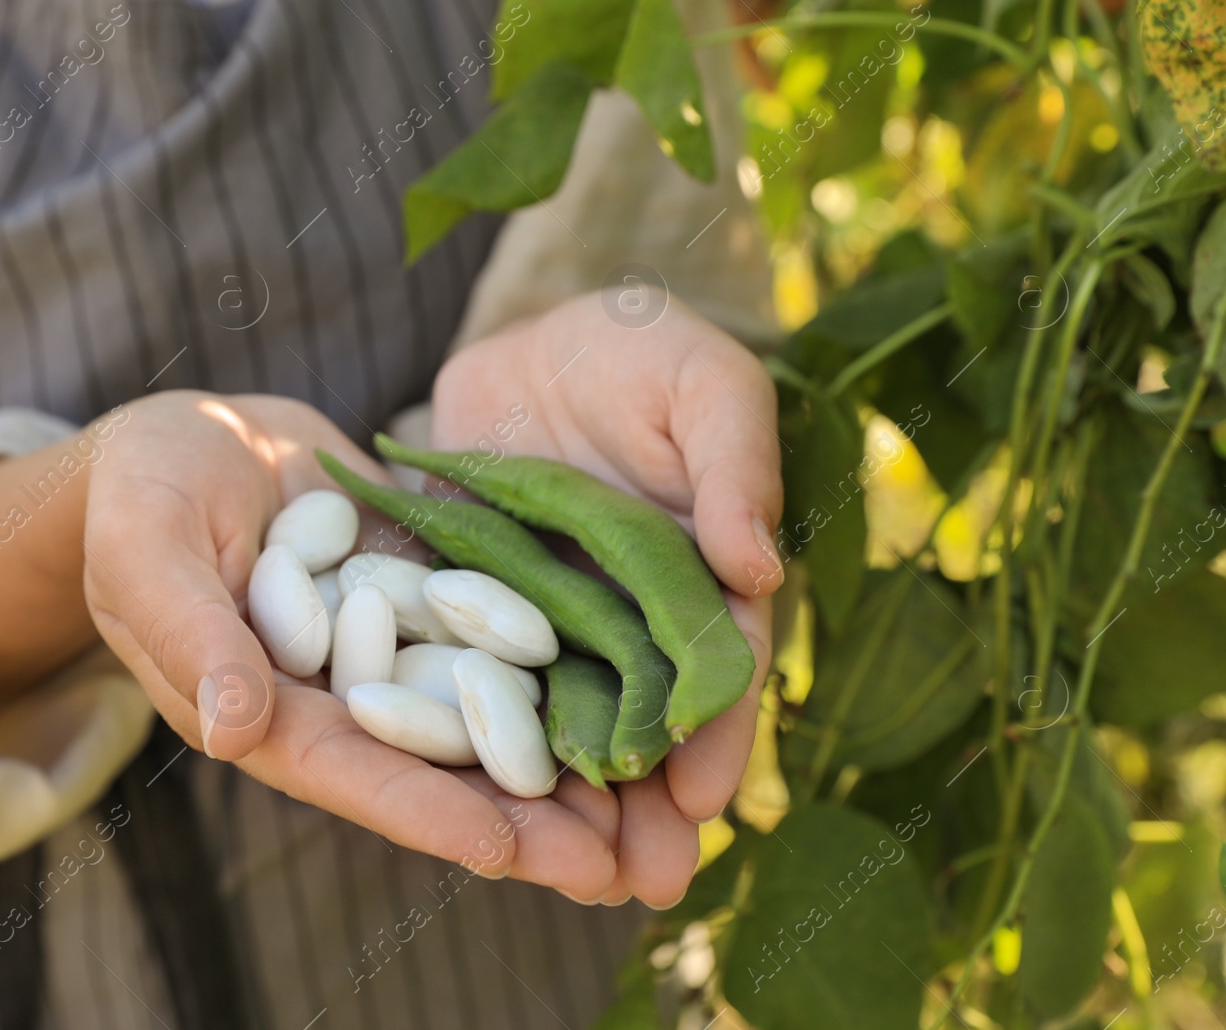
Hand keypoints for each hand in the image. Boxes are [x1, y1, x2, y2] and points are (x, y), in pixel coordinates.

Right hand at [0, 391, 629, 899]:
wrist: (192, 434)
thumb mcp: (150, 550)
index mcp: (269, 710)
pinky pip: (499, 634)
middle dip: (524, 821)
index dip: (428, 814)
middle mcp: (343, 696)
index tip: (506, 852)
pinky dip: (558, 668)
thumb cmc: (141, 497)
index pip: (355, 774)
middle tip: (617, 867)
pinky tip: (632, 688)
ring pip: (486, 714)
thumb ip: (192, 635)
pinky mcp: (431, 594)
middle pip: (441, 768)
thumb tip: (237, 727)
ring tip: (653, 810)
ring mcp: (395, 647)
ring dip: (561, 762)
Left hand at [429, 291, 783, 906]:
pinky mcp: (476, 611)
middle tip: (639, 885)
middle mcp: (627, 622)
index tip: (701, 800)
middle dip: (644, 807)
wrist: (533, 339)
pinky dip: (472, 739)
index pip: (716, 671)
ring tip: (563, 877)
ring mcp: (549, 626)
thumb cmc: (641, 351)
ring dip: (565, 801)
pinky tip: (465, 799)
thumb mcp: (702, 383)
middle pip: (640, 724)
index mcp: (698, 579)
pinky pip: (470, 681)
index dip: (715, 736)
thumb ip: (734, 468)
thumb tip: (760, 572)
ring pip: (560, 726)